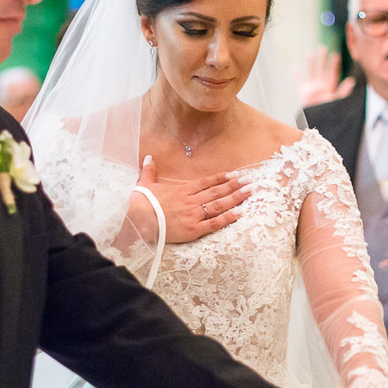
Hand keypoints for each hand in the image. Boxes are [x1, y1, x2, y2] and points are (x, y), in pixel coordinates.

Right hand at [130, 156, 250, 242]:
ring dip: (236, 198)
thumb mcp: (144, 183)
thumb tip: (148, 158)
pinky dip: (228, 218)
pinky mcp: (193, 229)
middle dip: (235, 186)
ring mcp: (193, 215)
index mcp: (181, 190)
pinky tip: (240, 213)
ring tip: (250, 192)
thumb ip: (149, 170)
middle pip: (217, 192)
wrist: (137, 218)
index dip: (222, 179)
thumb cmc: (140, 203)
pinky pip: (214, 223)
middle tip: (250, 181)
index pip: (206, 182)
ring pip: (219, 204)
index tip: (235, 175)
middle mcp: (191, 200)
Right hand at [295, 47, 353, 106]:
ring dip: (311, 63)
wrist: (316, 120)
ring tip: (310, 53)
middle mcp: (321, 85)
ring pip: (311, 72)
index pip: (333, 73)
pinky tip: (294, 67)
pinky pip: (299, 81)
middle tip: (323, 48)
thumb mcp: (337, 100)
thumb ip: (344, 91)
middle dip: (323, 59)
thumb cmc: (328, 112)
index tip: (336, 55)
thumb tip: (352, 81)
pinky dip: (296, 74)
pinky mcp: (304, 91)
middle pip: (322, 69)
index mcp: (330, 87)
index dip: (334, 64)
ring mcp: (312, 87)